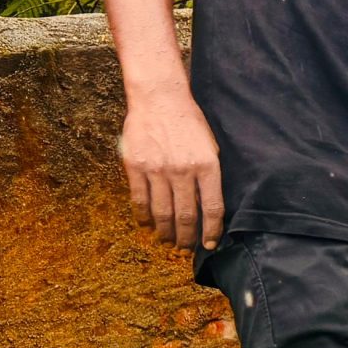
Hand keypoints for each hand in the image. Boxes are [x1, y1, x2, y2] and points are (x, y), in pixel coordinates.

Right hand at [120, 89, 225, 249]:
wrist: (159, 99)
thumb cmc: (190, 123)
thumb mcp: (211, 148)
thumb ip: (210, 176)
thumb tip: (209, 207)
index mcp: (207, 166)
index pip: (212, 208)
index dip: (212, 231)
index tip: (210, 244)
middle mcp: (182, 170)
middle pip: (186, 215)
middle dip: (187, 237)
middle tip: (186, 248)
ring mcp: (157, 169)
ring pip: (162, 212)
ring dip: (165, 231)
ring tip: (168, 241)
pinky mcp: (135, 166)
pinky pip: (139, 199)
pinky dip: (143, 216)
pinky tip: (147, 224)